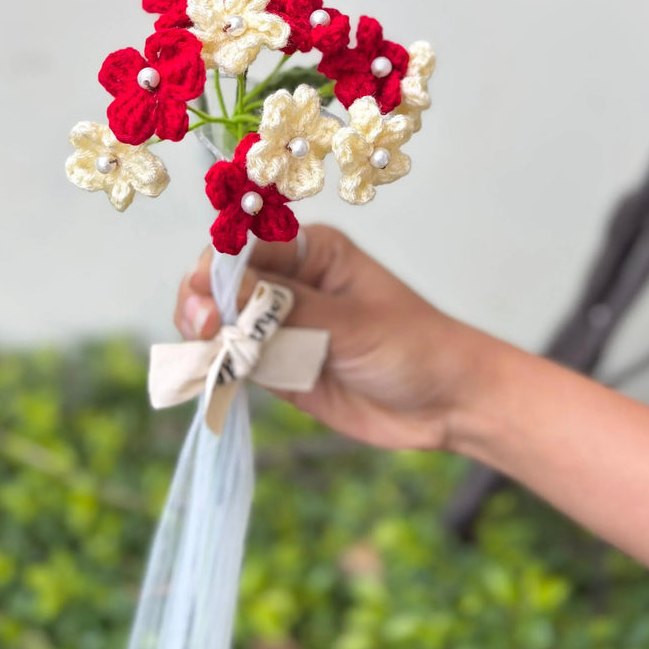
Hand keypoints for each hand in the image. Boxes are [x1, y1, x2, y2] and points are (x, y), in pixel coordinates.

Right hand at [174, 224, 493, 450]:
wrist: (445, 404)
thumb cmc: (413, 347)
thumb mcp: (351, 323)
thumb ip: (287, 309)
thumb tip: (226, 288)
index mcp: (311, 251)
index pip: (246, 244)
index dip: (217, 264)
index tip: (203, 289)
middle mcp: (288, 282)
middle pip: (222, 281)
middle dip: (203, 301)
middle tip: (202, 328)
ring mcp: (279, 325)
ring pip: (220, 321)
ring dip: (204, 335)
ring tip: (205, 352)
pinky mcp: (276, 366)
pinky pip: (233, 360)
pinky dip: (216, 366)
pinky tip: (209, 374)